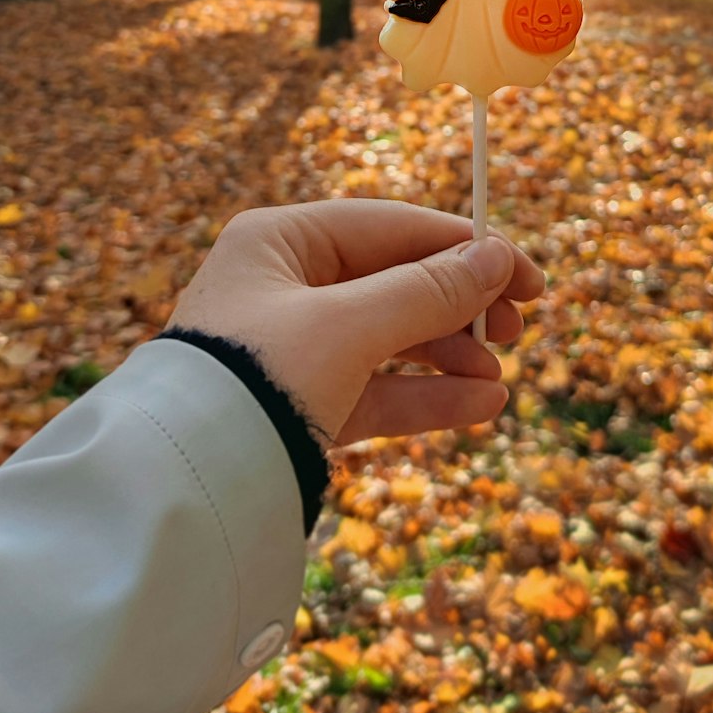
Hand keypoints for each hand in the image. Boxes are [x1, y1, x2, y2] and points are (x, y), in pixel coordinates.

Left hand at [166, 199, 543, 445]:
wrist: (188, 485)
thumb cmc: (258, 377)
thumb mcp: (349, 327)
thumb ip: (426, 292)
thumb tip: (495, 259)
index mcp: (279, 242)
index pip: (389, 227)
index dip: (462, 248)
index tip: (525, 274)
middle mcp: (282, 286)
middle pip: (393, 282)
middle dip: (458, 307)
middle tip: (517, 327)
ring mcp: (291, 348)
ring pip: (389, 340)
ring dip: (448, 358)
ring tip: (498, 381)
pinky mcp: (299, 405)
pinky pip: (375, 389)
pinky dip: (426, 396)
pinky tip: (480, 406)